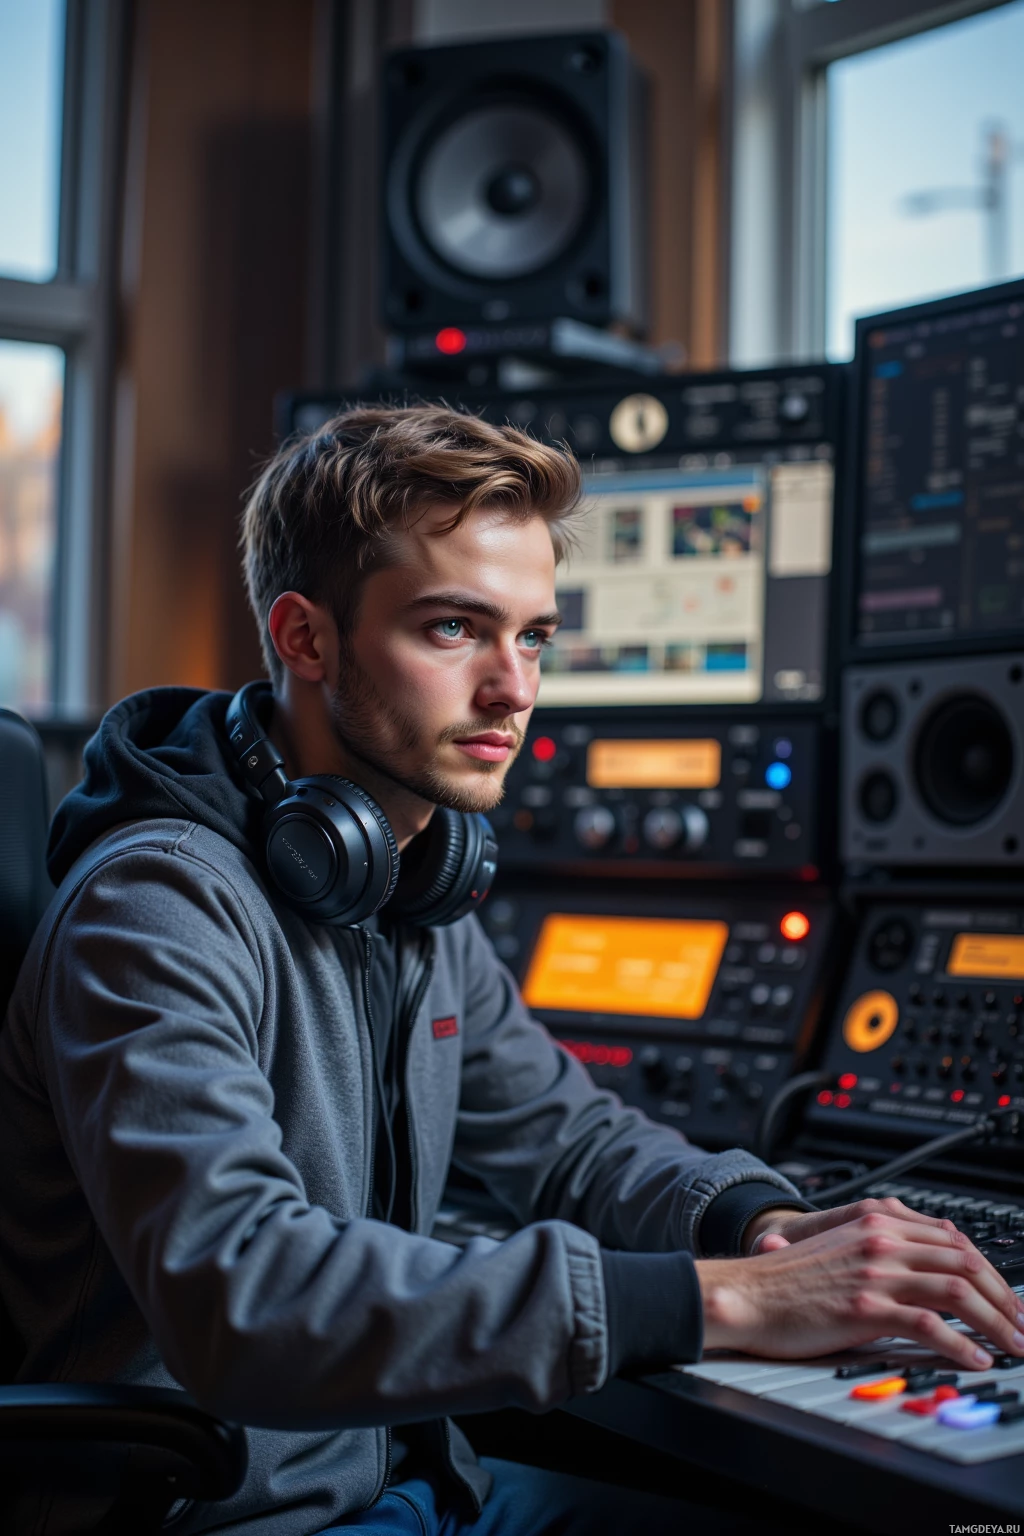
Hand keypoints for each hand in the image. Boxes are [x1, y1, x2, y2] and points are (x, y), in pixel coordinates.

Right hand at [698, 1200, 1023, 1369]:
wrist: (747, 1292)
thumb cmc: (786, 1279)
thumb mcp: (838, 1246)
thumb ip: (879, 1248)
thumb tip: (924, 1270)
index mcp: (877, 1219)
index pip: (953, 1237)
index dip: (988, 1269)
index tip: (1005, 1296)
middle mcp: (882, 1238)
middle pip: (965, 1260)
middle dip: (1003, 1297)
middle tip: (1021, 1325)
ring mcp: (876, 1270)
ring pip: (957, 1290)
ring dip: (995, 1322)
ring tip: (1013, 1346)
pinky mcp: (866, 1306)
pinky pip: (930, 1326)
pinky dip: (960, 1345)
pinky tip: (976, 1360)